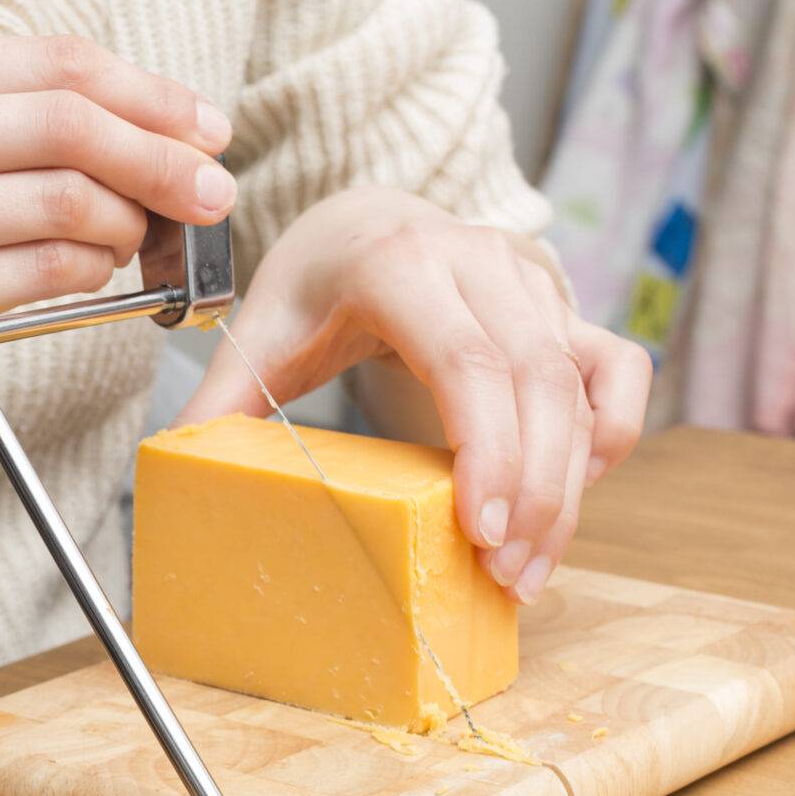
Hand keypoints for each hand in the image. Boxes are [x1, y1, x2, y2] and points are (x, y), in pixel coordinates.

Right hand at [0, 35, 236, 430]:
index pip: (49, 63)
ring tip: (141, 240)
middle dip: (164, 156)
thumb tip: (128, 126)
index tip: (200, 123)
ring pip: (63, 202)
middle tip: (214, 189)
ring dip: (130, 224)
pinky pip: (36, 274)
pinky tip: (96, 275)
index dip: (146, 90)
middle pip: (67, 123)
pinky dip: (89, 273)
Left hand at [176, 187, 652, 602]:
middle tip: (506, 576)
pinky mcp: (566, 305)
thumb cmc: (311, 284)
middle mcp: (480, 262)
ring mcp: (533, 280)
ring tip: (530, 568)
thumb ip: (220, 402)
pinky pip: (617, 371)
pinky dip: (608, 434)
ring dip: (570, 485)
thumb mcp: (258, 332)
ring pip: (580, 386)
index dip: (486, 449)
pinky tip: (572, 493)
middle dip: (534, 489)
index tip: (481, 530)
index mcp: (398, 264)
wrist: (365, 219)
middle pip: (536, 383)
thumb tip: (177, 471)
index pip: (466, 361)